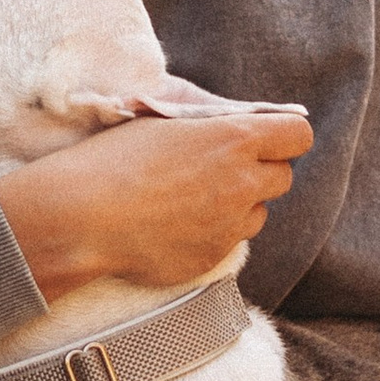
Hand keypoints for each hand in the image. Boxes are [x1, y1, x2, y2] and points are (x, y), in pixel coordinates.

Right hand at [0, 106, 312, 300]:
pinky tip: (175, 225)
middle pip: (283, 176)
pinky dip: (214, 233)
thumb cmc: (113, 159)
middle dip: (260, 171)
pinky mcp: (214, 258)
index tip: (263, 138)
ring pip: (258, 213)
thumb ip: (212, 125)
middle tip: (221, 169)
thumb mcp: (165, 122)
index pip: (298, 136)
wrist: (81, 218)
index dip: (283, 136)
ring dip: (238, 205)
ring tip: (192, 200)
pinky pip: (231, 242)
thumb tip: (240, 125)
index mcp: (233, 139)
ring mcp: (231, 225)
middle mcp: (242, 183)